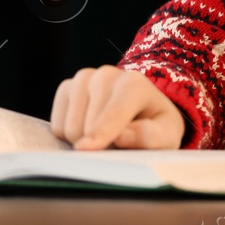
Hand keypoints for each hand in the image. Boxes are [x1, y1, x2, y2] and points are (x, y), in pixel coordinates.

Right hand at [49, 64, 186, 149]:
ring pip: (70, 128)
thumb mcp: (166, 135)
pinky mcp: (66, 88)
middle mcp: (106, 75)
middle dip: (99, 145)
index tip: (86, 149)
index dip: (101, 133)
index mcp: (134, 84)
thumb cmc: (155, 126)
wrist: (140, 109)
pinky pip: (57, 126)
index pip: (114, 113)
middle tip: (117, 145)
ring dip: (85, 141)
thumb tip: (123, 136)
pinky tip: (89, 128)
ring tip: (105, 135)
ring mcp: (83, 79)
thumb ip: (151, 136)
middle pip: (88, 126)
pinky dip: (71, 136)